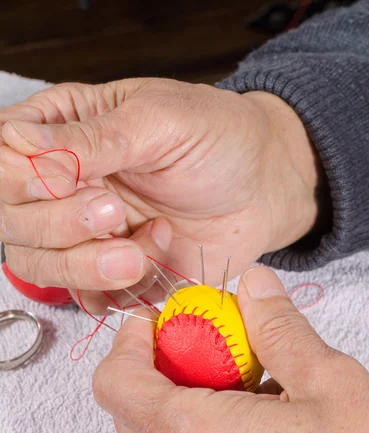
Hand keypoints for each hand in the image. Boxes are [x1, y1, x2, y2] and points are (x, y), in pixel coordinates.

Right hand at [0, 79, 319, 311]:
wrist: (264, 187)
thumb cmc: (219, 139)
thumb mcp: (160, 120)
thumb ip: (92, 138)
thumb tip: (20, 141)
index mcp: (64, 132)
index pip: (4, 162)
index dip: (23, 182)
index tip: (74, 183)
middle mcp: (64, 187)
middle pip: (14, 223)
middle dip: (61, 227)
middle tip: (114, 213)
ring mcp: (87, 234)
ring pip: (44, 267)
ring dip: (89, 267)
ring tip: (142, 249)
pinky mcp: (115, 272)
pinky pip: (89, 297)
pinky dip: (117, 291)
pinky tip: (156, 260)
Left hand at [93, 265, 368, 432]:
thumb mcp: (328, 382)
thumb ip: (277, 327)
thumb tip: (253, 287)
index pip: (117, 383)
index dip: (128, 342)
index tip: (157, 321)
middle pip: (133, 410)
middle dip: (159, 366)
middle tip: (206, 343)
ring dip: (182, 401)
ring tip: (243, 383)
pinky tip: (255, 423)